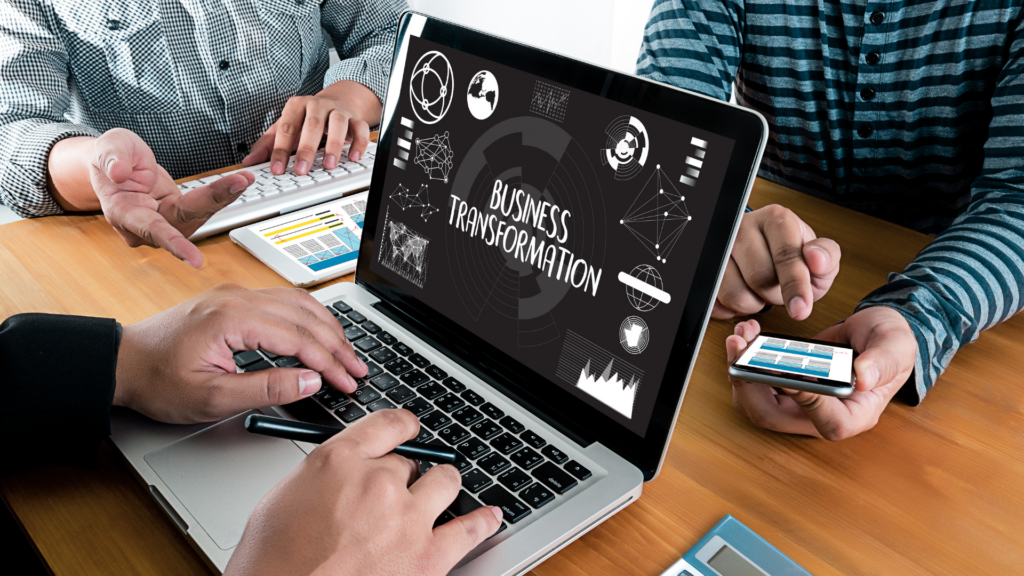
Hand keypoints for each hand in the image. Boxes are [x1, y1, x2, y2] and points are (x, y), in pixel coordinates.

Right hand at [90, 128, 253, 267]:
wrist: (117, 166)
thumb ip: (111, 158)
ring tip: (245, 178)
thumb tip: (118, 172)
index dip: (173, 243)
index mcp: (124, 213)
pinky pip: (204, 206)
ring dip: (224, 197)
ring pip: (199, 214)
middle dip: (214, 200)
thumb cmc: (111, 159)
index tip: (196, 260)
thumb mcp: (107, 146)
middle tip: (240, 182)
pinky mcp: (181, 214)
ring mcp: (166, 222)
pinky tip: (240, 182)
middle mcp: (147, 225)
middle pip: (185, 219)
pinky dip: (223, 194)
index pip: (150, 229)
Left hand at [114, 283, 366, 423]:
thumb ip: (267, 389)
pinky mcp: (233, 299)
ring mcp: (236, 294)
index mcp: (233, 318)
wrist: (122, 364)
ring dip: (327, 328)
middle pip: (305, 317)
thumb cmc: (158, 381)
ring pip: (298, 303)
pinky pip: (283, 300)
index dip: (330, 363)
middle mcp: (237, 298)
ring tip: (347, 353)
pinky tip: (320, 331)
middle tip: (357, 371)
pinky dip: (309, 317)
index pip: (299, 338)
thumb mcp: (212, 398)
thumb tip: (310, 380)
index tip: (347, 383)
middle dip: (337, 345)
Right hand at [226, 410, 502, 575]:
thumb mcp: (280, 503)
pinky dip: (482, 521)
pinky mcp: (428, 557)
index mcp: (337, 461)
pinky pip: (470, 529)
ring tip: (441, 492)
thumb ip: (321, 478)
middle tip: (396, 492)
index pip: (386, 425)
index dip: (401, 427)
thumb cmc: (272, 565)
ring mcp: (407, 519)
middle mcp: (377, 482)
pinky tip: (489, 516)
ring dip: (441, 487)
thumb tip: (342, 473)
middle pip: (409, 462)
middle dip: (404, 476)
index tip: (408, 430)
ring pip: (445, 482)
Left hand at [244, 80, 381, 175]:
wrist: (336, 101)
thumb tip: (249, 162)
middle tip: (301, 170)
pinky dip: (358, 143)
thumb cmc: (307, 118)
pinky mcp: (355, 119)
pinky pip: (360, 129)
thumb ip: (267, 144)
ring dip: (334, 146)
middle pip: (312, 125)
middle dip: (306, 149)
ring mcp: (338, 111)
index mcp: (296, 106)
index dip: (280, 150)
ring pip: (338, 124)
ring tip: (329, 165)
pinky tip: (353, 157)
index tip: (276, 169)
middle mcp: (317, 105)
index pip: (286, 127)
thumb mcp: (285, 127)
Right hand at [714, 205, 840, 319]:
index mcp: (775, 219)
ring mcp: (720, 247)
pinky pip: (717, 301)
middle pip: (759, 278)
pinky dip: (733, 308)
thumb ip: (827, 256)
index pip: (785, 256)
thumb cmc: (792, 253)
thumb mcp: (819, 255)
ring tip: (760, 290)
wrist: (764, 249)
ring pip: (735, 293)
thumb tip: (816, 257)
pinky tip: (744, 294)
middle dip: (775, 295)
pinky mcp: (705, 267)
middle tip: (779, 288)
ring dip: (753, 303)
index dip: (795, 286)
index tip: (801, 309)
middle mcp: (743, 228)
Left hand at [725, 307, 916, 439]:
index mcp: (856, 416)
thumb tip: (864, 378)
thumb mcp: (895, 345)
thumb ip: (883, 361)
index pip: (827, 422)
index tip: (784, 370)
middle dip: (750, 385)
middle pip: (775, 417)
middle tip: (739, 350)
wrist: (874, 334)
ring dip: (740, 372)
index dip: (805, 400)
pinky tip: (746, 337)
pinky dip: (744, 362)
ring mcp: (800, 404)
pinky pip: (755, 384)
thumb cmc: (890, 344)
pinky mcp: (784, 388)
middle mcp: (823, 416)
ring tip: (738, 338)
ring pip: (757, 403)